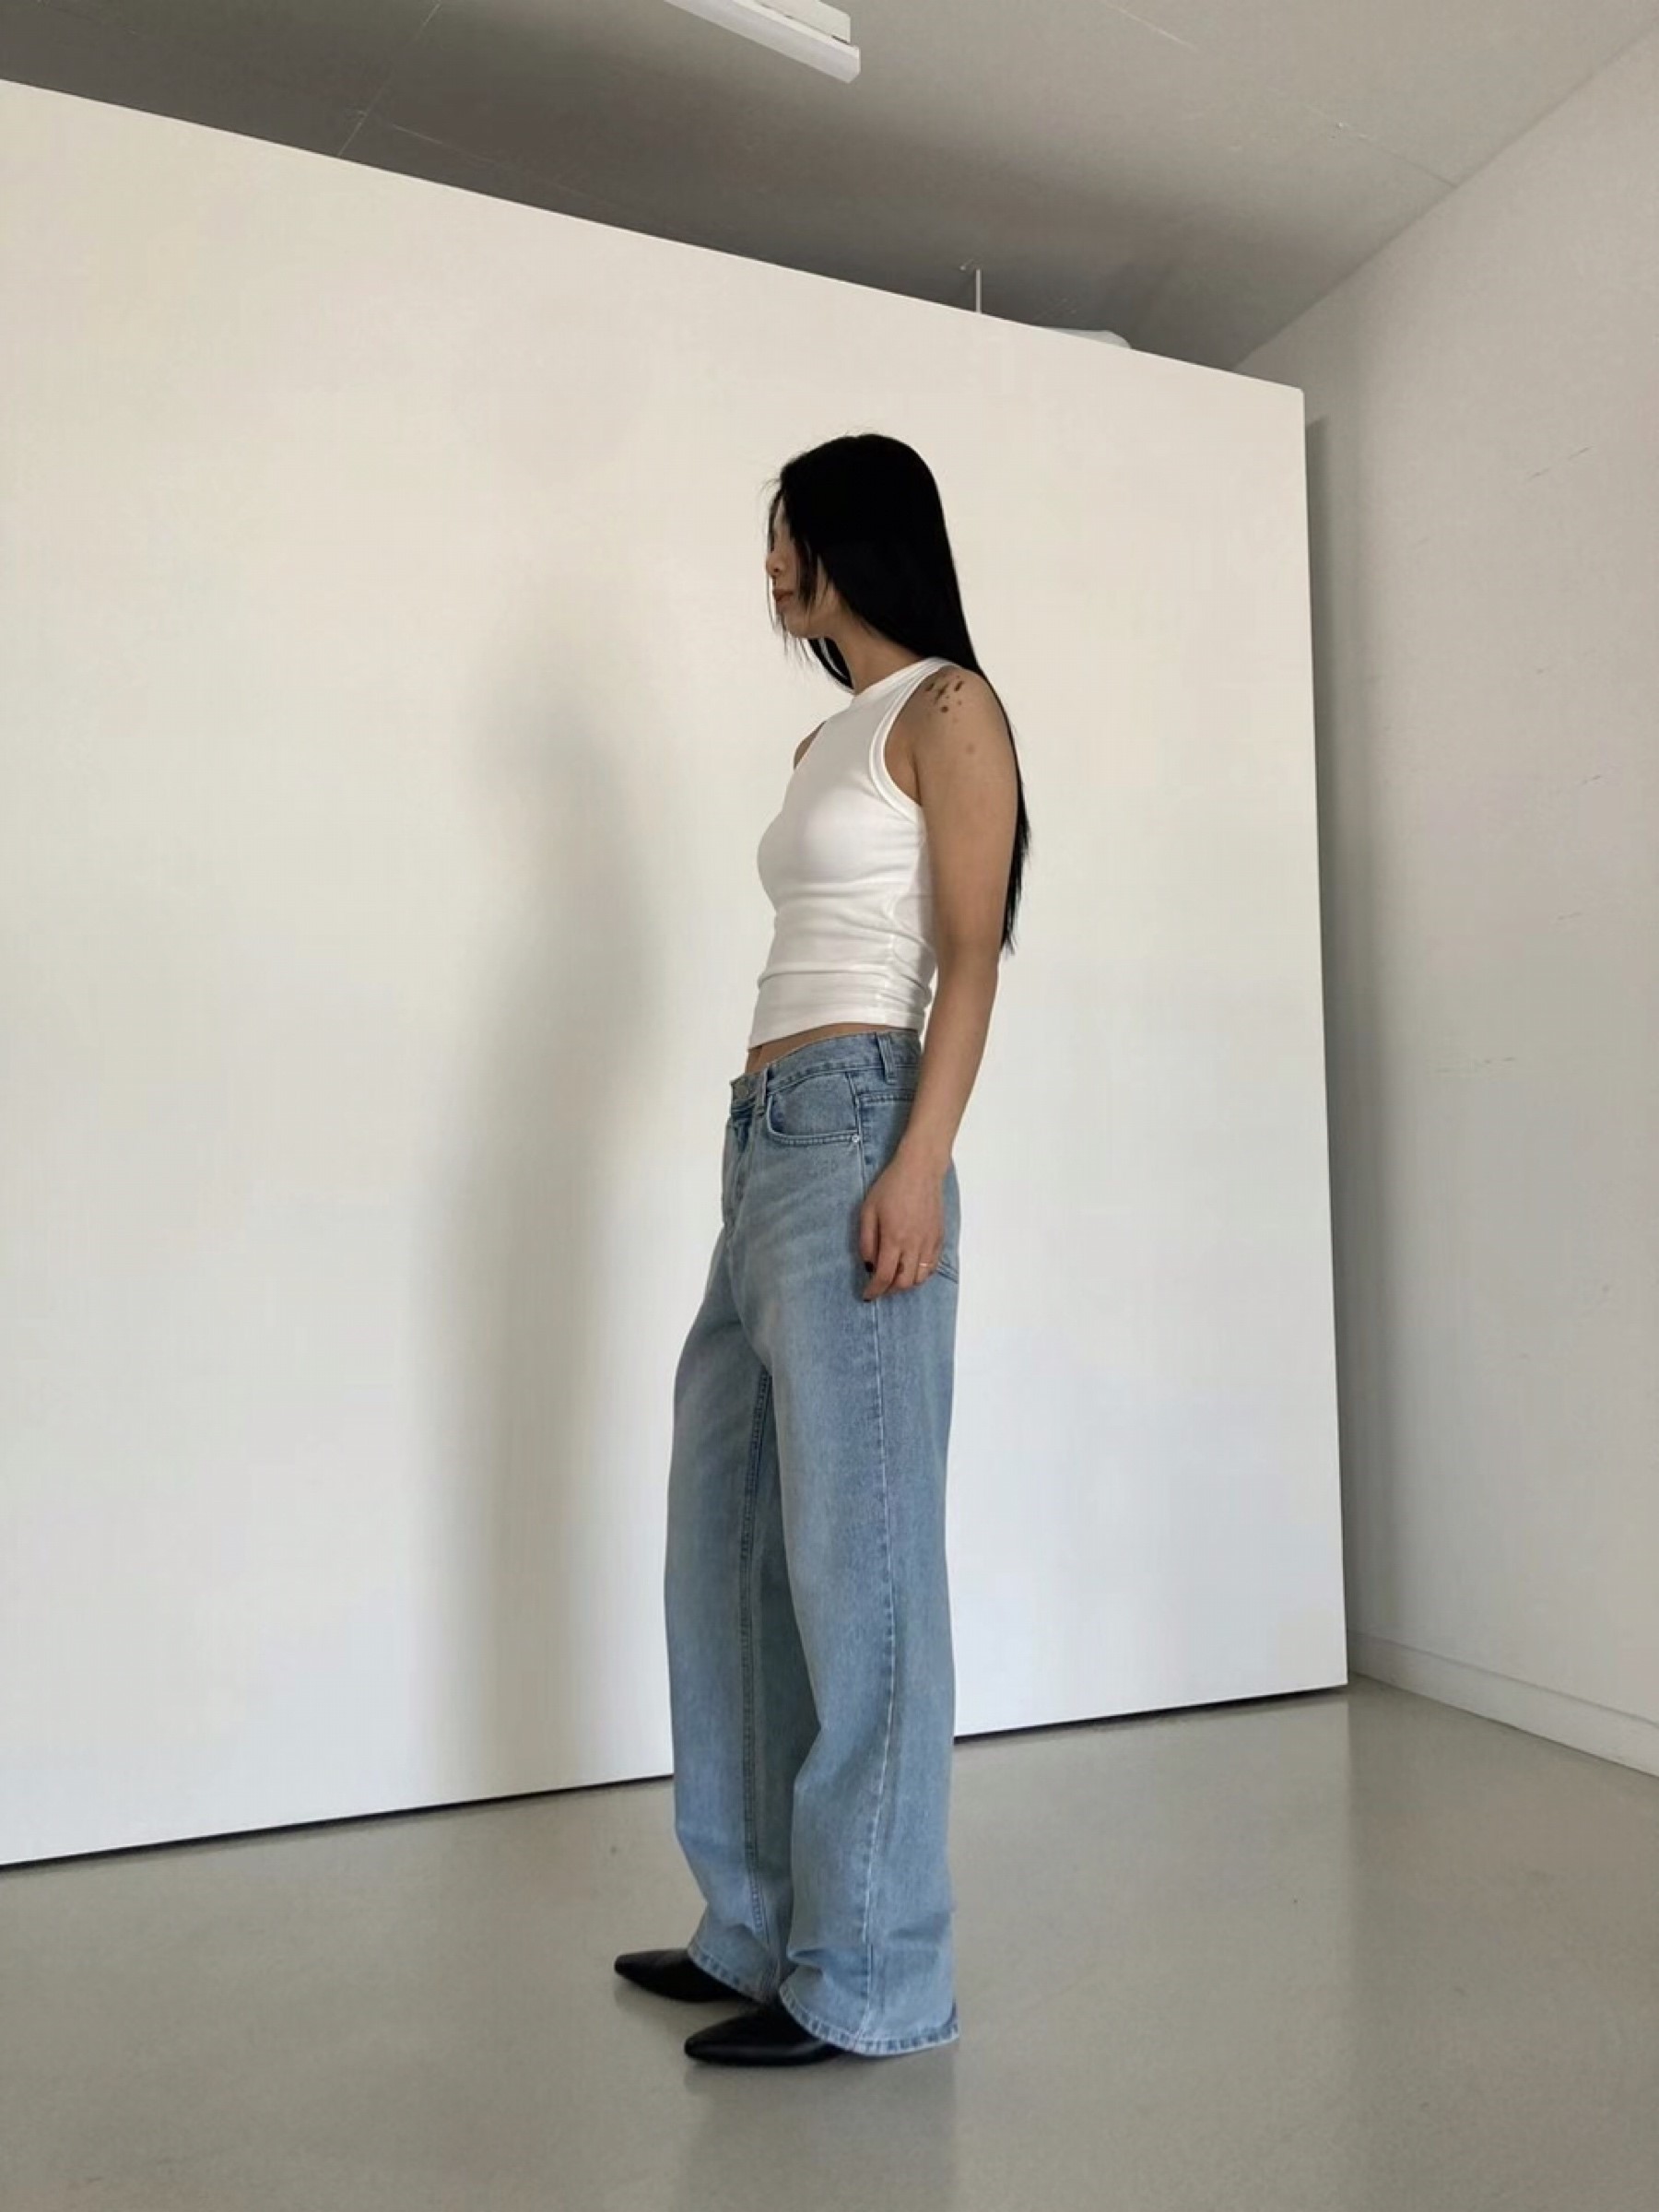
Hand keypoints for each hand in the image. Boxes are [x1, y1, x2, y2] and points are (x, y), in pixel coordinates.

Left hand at [858, 1151, 947, 1298]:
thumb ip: (866, 1241)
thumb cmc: (891, 1186)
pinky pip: (932, 1266)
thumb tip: (869, 1264)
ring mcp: (929, 1242)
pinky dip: (921, 1273)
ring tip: (894, 1277)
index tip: (867, 1295)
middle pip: (904, 1283)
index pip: (884, 1276)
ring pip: (920, 1278)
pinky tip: (910, 1267)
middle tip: (879, 1287)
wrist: (920, 1169)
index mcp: (894, 1238)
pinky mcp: (939, 1237)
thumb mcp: (868, 1210)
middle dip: (889, 1290)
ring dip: (906, 1283)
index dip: (874, 1290)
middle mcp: (914, 1244)